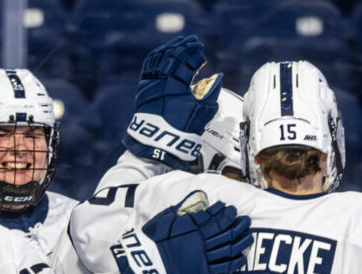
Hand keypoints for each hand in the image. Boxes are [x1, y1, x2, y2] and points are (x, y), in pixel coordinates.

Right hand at [114, 193, 250, 273]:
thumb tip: (196, 203)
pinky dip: (235, 262)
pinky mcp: (203, 272)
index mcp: (194, 227)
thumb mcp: (167, 218)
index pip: (217, 218)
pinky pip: (224, 267)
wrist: (148, 263)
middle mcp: (202, 241)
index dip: (227, 213)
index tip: (232, 209)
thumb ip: (183, 211)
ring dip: (241, 241)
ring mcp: (204, 257)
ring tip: (248, 236)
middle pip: (228, 231)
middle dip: (239, 225)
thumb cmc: (154, 239)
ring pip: (229, 248)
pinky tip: (241, 257)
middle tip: (246, 220)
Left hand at [125, 35, 220, 169]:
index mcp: (177, 86)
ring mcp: (150, 83)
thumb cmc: (180, 130)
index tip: (202, 52)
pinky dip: (157, 55)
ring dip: (171, 47)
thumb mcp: (202, 113)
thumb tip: (218, 77)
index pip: (187, 61)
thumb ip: (211, 93)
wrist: (156, 143)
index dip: (196, 54)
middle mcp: (161, 82)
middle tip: (194, 41)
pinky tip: (164, 52)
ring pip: (159, 57)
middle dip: (185, 46)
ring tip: (181, 42)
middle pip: (173, 55)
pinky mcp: (143, 87)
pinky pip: (149, 64)